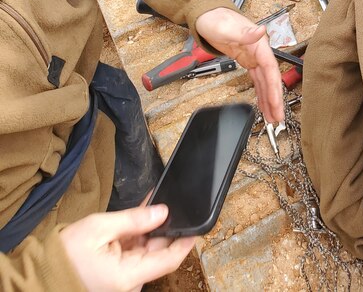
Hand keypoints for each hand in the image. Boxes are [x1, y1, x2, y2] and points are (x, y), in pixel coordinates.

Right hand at [59, 205, 194, 291]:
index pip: (169, 260)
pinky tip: (141, 215)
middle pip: (158, 252)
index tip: (198, 225)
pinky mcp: (117, 275)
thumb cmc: (66, 255)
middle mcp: (130, 282)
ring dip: (150, 230)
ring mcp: (124, 279)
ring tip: (153, 203)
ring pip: (146, 251)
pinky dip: (137, 236)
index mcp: (128, 276)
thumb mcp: (100, 228)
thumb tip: (162, 212)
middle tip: (169, 201)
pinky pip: (134, 253)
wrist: (41, 275)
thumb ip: (134, 220)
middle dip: (164, 228)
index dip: (186, 242)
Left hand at [196, 7, 283, 122]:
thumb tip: (261, 30)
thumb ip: (245, 32)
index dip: (274, 87)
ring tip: (273, 117)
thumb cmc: (217, 19)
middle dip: (275, 99)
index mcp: (258, 44)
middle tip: (278, 118)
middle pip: (270, 78)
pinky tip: (263, 104)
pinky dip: (260, 93)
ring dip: (269, 100)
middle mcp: (259, 51)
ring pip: (265, 82)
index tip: (276, 103)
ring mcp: (253, 57)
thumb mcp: (227, 27)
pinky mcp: (247, 61)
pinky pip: (257, 80)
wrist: (207, 16)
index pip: (270, 68)